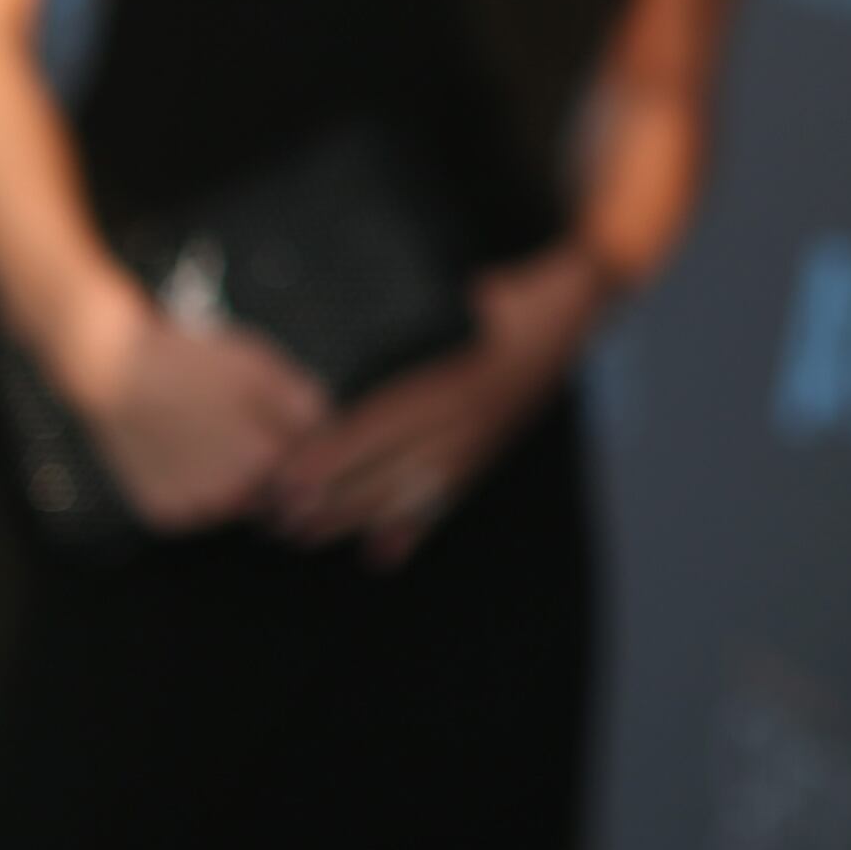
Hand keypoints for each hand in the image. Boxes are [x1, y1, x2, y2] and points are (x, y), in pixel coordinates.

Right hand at [60, 293, 329, 530]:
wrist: (116, 371)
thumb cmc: (194, 362)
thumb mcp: (262, 366)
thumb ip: (305, 405)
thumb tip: (329, 433)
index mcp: (264, 459)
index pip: (312, 469)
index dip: (306, 445)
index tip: (286, 423)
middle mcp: (231, 496)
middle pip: (276, 492)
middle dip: (273, 465)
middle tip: (243, 424)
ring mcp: (194, 510)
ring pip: (238, 504)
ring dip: (240, 482)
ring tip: (213, 436)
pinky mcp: (164, 516)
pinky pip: (200, 509)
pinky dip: (202, 489)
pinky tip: (187, 453)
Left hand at [263, 246, 603, 566]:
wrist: (574, 313)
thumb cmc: (510, 297)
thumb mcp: (456, 295)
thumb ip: (407, 316)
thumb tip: (343, 322)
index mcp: (453, 381)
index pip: (379, 426)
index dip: (330, 456)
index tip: (286, 476)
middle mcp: (466, 421)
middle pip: (387, 472)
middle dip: (329, 501)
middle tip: (276, 520)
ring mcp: (479, 443)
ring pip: (410, 494)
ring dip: (356, 519)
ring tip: (306, 537)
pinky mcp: (488, 454)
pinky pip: (447, 498)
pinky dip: (413, 528)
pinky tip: (381, 553)